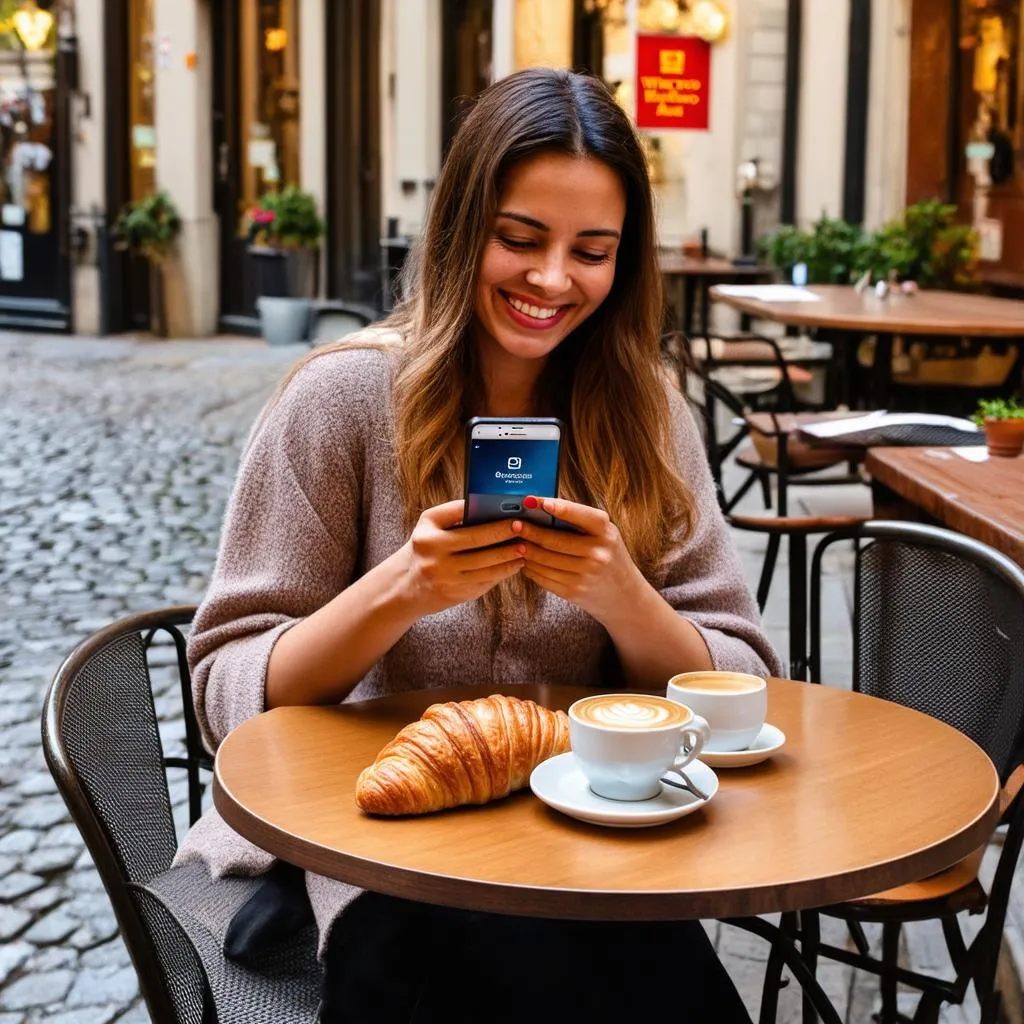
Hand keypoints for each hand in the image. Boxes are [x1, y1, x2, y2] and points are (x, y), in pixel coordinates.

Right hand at [398, 500, 524, 615]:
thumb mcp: (429, 525)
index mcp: (429, 539)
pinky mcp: (456, 595)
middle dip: (505, 540)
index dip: (494, 525)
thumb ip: (454, 512)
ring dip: (508, 559)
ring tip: (524, 550)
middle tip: (523, 532)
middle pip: (479, 548)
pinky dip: (501, 573)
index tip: (514, 518)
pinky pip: (485, 583)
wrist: (406, 585)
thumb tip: (490, 504)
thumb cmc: (424, 547)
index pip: (467, 529)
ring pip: (486, 569)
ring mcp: (447, 581)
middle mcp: (435, 561)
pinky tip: (512, 565)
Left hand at [515, 497, 645, 624]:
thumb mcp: (604, 535)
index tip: (537, 501)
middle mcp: (598, 554)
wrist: (623, 594)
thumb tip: (543, 506)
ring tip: (516, 542)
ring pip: (545, 560)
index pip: (581, 516)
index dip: (559, 508)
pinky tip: (525, 561)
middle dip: (530, 531)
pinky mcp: (574, 591)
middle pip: (554, 540)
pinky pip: (544, 577)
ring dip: (527, 550)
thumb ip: (580, 522)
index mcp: (606, 533)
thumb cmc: (608, 556)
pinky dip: (531, 568)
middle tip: (514, 524)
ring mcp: (585, 575)